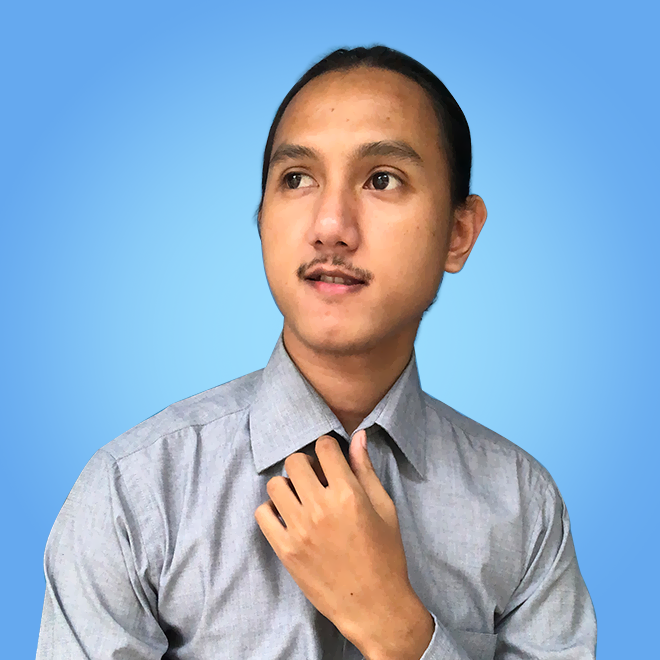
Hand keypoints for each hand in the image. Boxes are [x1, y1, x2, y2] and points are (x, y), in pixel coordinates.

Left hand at [254, 431, 432, 657]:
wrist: (374, 606)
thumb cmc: (385, 555)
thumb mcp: (384, 508)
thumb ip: (366, 469)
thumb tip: (358, 435)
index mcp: (348, 494)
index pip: (324, 447)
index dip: (328, 447)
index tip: (330, 458)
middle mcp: (320, 508)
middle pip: (295, 461)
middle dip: (306, 464)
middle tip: (316, 478)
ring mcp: (299, 530)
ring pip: (275, 484)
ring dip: (288, 485)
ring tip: (301, 497)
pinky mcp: (285, 550)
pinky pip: (263, 514)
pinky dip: (272, 510)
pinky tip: (288, 516)